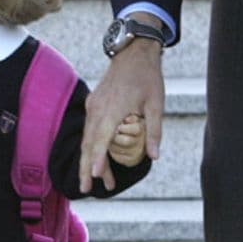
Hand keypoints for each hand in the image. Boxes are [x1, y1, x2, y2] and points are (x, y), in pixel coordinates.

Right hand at [80, 40, 163, 191]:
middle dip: (86, 168)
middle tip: (86, 189)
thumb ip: (153, 132)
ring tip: (96, 179)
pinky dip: (91, 145)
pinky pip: (89, 128)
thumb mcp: (156, 104)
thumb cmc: (147, 77)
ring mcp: (93, 106)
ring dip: (90, 159)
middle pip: (88, 143)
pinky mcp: (93, 103)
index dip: (98, 160)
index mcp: (112, 110)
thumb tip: (154, 157)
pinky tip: (96, 157)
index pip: (101, 140)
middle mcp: (98, 109)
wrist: (133, 52)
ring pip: (87, 138)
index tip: (95, 176)